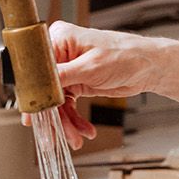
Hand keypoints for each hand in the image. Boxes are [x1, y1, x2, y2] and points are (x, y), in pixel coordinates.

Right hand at [25, 21, 166, 148]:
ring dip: (66, 123)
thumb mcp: (91, 67)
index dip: (33, 94)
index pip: (36, 68)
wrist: (148, 67)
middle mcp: (60, 54)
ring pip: (57, 102)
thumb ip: (63, 75)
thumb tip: (38, 83)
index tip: (31, 117)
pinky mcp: (77, 83)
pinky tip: (84, 131)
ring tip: (75, 139)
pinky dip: (75, 120)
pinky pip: (68, 105)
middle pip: (45, 89)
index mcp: (59, 39)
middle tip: (53, 137)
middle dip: (53, 115)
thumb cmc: (125, 56)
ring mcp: (68, 69)